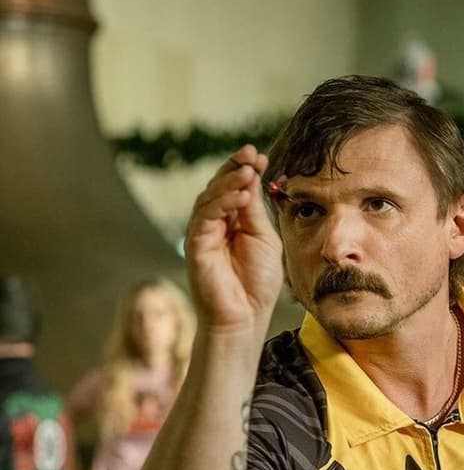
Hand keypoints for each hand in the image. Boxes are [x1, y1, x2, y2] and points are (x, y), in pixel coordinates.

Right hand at [185, 145, 283, 330]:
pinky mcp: (195, 244)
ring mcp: (203, 232)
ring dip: (229, 182)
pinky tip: (240, 197)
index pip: (235, 188)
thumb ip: (254, 211)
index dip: (245, 169)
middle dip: (235, 167)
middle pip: (219, 186)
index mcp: (234, 221)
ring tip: (248, 172)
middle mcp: (215, 223)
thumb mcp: (263, 238)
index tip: (261, 155)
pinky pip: (205, 217)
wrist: (245, 315)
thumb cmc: (257, 281)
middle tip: (251, 154)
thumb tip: (251, 178)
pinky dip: (222, 204)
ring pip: (210, 197)